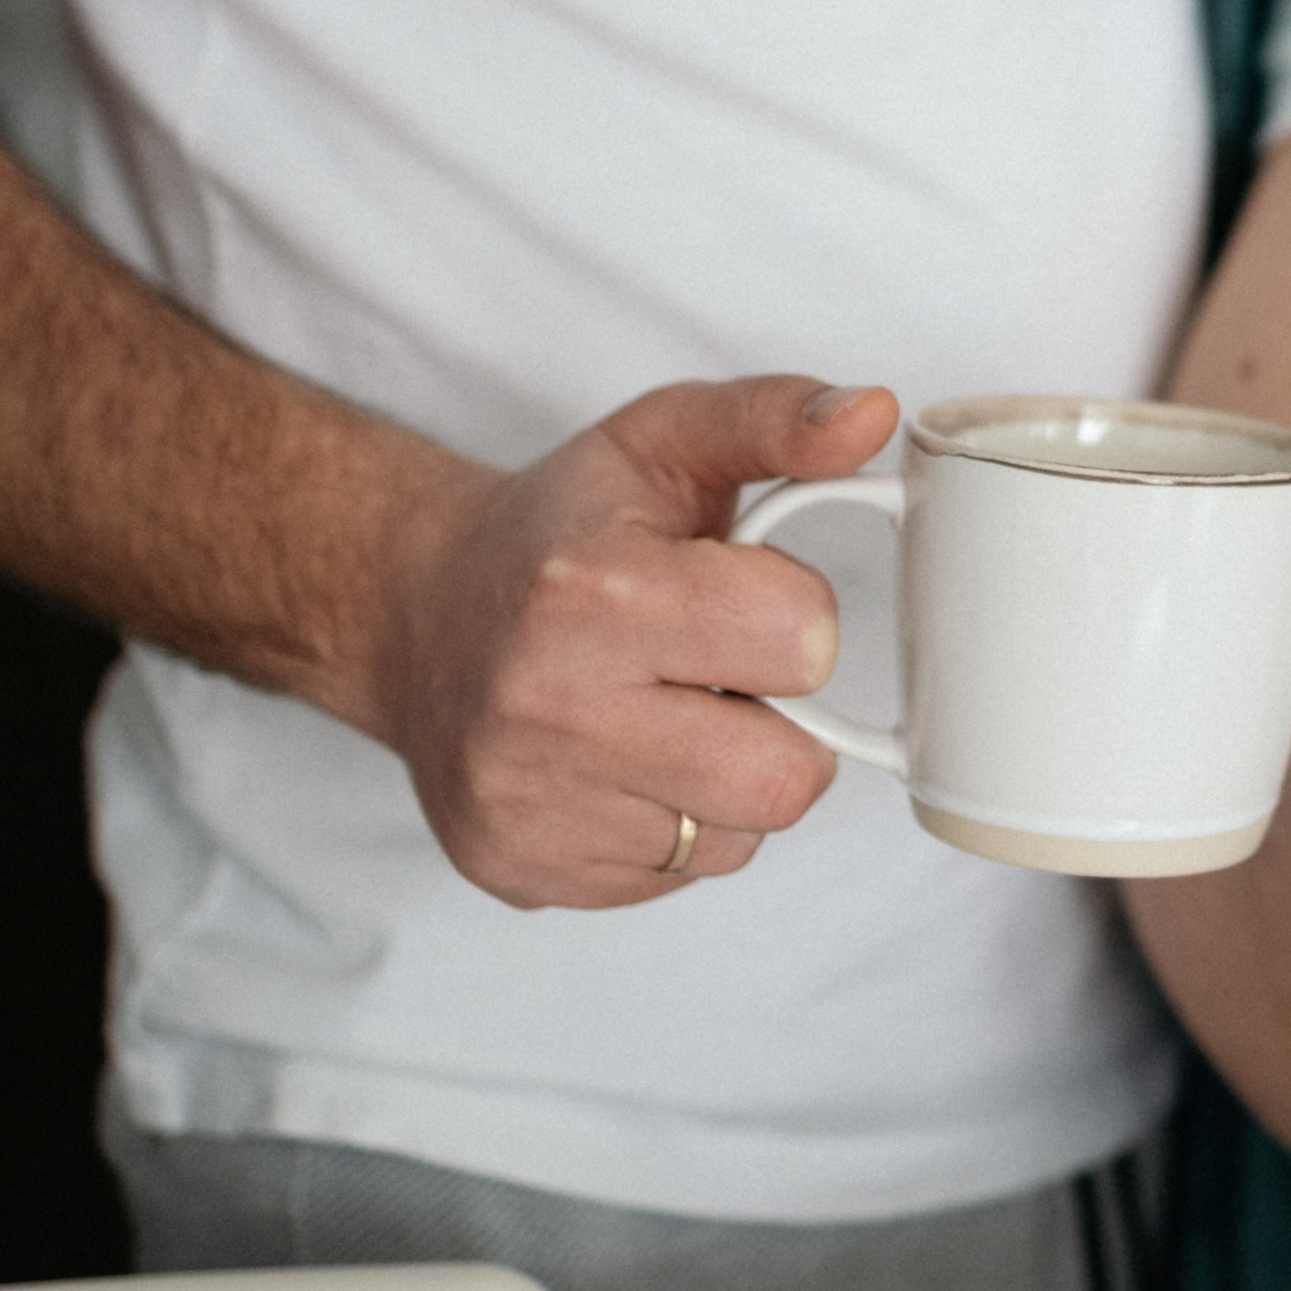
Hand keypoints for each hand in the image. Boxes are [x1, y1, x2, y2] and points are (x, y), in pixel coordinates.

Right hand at [364, 375, 898, 910]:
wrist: (416, 613)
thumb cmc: (559, 529)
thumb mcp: (663, 440)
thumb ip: (777, 418)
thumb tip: (874, 412)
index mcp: (589, 591)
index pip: (803, 642)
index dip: (793, 615)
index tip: (736, 595)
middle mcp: (546, 708)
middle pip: (784, 779)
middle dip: (780, 725)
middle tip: (719, 676)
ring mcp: (528, 805)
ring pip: (737, 840)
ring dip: (727, 783)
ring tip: (665, 718)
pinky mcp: (521, 870)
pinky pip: (677, 879)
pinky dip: (673, 826)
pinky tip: (623, 765)